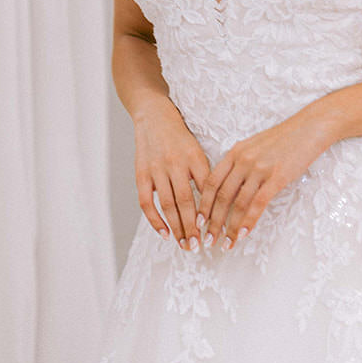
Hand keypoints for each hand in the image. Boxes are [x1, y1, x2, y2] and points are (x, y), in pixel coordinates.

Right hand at [133, 98, 211, 249]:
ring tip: (185, 245)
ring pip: (168, 204)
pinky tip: (164, 234)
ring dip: (177, 228)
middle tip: (200, 247)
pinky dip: (155, 220)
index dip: (213, 212)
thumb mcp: (198, 150)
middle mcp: (176, 164)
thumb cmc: (180, 136)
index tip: (220, 231)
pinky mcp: (141, 173)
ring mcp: (157, 169)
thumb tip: (217, 203)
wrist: (153, 115)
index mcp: (195, 158)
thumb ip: (205, 174)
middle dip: (194, 227)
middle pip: (187, 202)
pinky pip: (147, 201)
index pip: (207, 191)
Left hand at [197, 105, 334, 248]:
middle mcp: (243, 160)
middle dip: (213, 222)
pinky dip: (248, 221)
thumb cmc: (284, 138)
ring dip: (230, 227)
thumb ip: (241, 163)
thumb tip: (232, 185)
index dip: (203, 204)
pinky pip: (257, 204)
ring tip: (227, 243)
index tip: (198, 221)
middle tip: (208, 240)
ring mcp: (259, 169)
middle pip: (221, 196)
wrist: (310, 128)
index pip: (211, 183)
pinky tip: (244, 234)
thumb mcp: (255, 146)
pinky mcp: (277, 177)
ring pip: (238, 203)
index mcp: (235, 153)